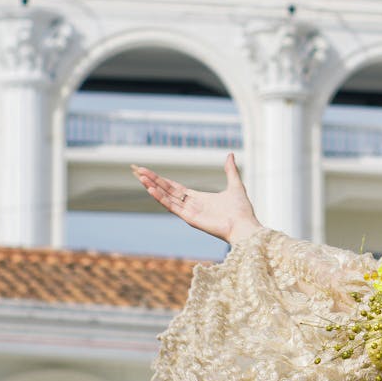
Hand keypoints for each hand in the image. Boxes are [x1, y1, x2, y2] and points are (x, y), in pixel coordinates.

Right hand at [132, 153, 261, 244]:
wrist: (245, 225)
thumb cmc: (242, 210)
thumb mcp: (235, 184)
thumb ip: (230, 170)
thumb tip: (230, 154)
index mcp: (198, 198)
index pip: (174, 187)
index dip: (161, 179)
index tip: (147, 171)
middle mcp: (190, 205)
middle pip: (166, 190)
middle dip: (152, 180)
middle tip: (136, 169)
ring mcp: (189, 212)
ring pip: (166, 197)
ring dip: (153, 187)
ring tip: (140, 177)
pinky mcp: (189, 218)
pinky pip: (172, 206)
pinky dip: (161, 198)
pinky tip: (151, 189)